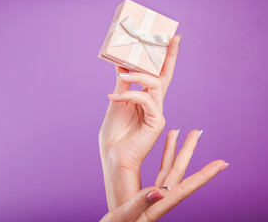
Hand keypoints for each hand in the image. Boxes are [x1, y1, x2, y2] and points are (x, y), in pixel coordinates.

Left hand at [99, 35, 181, 208]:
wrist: (112, 155)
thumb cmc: (114, 131)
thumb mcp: (117, 99)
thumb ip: (123, 82)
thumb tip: (121, 62)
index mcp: (145, 99)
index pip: (158, 75)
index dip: (165, 58)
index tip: (171, 39)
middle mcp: (154, 104)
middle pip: (165, 75)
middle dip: (169, 56)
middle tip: (172, 37)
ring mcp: (157, 112)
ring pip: (155, 84)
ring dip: (138, 76)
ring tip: (123, 75)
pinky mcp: (156, 121)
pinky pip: (146, 100)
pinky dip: (130, 94)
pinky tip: (115, 96)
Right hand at [100, 130, 228, 221]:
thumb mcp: (124, 217)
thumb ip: (139, 204)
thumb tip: (159, 192)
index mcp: (158, 206)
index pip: (184, 188)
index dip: (204, 175)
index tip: (221, 163)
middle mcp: (160, 200)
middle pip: (179, 173)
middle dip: (188, 152)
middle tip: (197, 133)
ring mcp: (154, 197)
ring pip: (169, 170)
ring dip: (175, 152)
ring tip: (177, 132)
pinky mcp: (146, 195)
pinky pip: (159, 174)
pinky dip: (163, 160)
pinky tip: (167, 152)